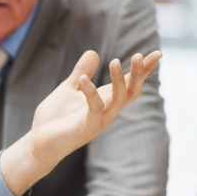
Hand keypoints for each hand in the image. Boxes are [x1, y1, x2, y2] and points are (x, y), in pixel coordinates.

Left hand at [0, 50, 160, 195]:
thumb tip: (93, 53)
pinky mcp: (87, 127)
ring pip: (119, 100)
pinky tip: (84, 79)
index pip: (130, 84)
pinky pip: (95, 108)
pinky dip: (91, 92)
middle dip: (139, 75)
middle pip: (132, 92)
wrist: (38, 143)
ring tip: (114, 61)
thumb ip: (81, 72)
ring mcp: (99, 120)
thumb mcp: (69, 89)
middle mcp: (107, 111)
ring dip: (119, 81)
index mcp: (105, 100)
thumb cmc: (55, 119)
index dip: (144, 70)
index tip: (157, 54)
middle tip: (140, 56)